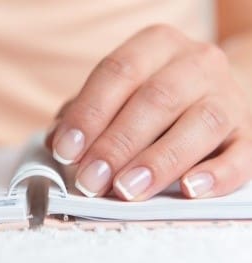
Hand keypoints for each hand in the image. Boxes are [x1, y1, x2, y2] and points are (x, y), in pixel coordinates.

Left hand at [47, 24, 251, 200]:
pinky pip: (242, 154)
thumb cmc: (153, 96)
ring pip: (200, 123)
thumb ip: (86, 113)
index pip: (118, 72)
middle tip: (91, 180)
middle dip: (118, 144)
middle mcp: (196, 63)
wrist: (213, 91)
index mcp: (156, 46)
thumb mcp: (118, 93)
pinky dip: (216, 174)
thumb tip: (57, 143)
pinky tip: (189, 190)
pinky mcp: (249, 132)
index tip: (67, 150)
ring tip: (127, 189)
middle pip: (157, 99)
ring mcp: (228, 96)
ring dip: (159, 161)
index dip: (89, 113)